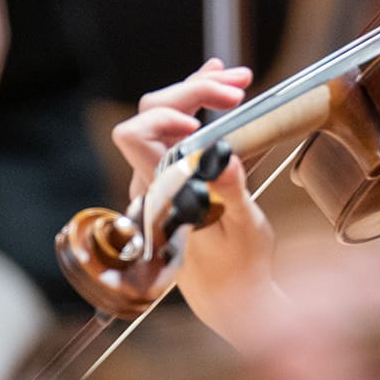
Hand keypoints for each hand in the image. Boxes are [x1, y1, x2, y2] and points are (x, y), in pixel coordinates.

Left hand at [110, 60, 279, 346]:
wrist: (232, 299)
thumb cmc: (239, 270)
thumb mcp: (243, 232)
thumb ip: (230, 193)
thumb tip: (224, 156)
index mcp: (161, 195)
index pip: (136, 137)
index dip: (163, 117)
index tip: (201, 118)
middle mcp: (152, 183)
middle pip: (152, 114)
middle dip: (192, 91)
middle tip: (237, 87)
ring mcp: (162, 178)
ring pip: (164, 118)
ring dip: (198, 93)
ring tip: (236, 80)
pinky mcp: (178, 178)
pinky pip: (179, 132)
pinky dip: (200, 107)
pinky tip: (223, 93)